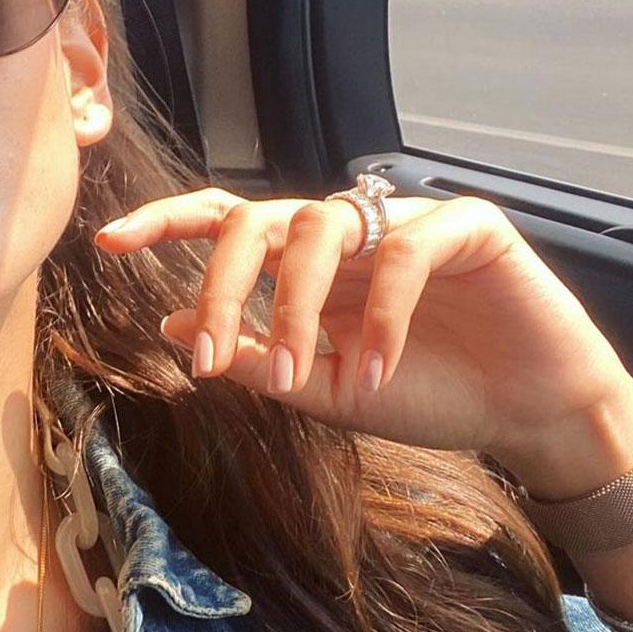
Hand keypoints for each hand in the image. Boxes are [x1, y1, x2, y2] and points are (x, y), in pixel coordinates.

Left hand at [94, 187, 632, 469]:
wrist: (525, 412)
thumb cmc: (425, 394)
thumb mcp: (324, 389)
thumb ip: (257, 358)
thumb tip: (173, 329)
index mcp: (305, 266)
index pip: (226, 224)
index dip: (167, 223)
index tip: (108, 241)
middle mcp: (346, 234)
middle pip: (257, 219)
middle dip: (223, 284)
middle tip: (211, 354)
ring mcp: (403, 222)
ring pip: (320, 228)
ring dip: (299, 308)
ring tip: (310, 377)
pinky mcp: (466, 225)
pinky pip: (405, 253)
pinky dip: (383, 315)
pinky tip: (381, 368)